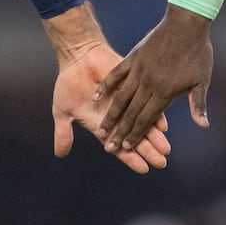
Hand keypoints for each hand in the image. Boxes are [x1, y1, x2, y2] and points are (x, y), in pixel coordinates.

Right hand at [52, 41, 171, 173]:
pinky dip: (153, 111)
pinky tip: (163, 124)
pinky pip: (145, 100)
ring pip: (143, 121)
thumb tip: (60, 154)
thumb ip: (63, 132)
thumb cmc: (69, 82)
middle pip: (136, 136)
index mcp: (104, 124)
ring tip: (165, 149)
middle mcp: (119, 115)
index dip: (131, 158)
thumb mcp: (63, 109)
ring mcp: (127, 100)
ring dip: (154, 135)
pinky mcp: (132, 84)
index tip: (144, 169)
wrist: (78, 55)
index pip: (119, 145)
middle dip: (149, 150)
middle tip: (162, 162)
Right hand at [94, 5, 213, 153]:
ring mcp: (139, 70)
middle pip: (131, 113)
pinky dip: (105, 86)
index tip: (125, 149)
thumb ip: (198, 105)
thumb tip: (204, 126)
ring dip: (111, 115)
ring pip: (121, 97)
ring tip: (101, 129)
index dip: (135, 135)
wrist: (186, 23)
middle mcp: (149, 84)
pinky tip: (96, 97)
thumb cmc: (198, 52)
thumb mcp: (202, 80)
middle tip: (109, 148)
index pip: (147, 119)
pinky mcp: (133, 57)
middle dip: (120, 132)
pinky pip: (116, 74)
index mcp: (165, 92)